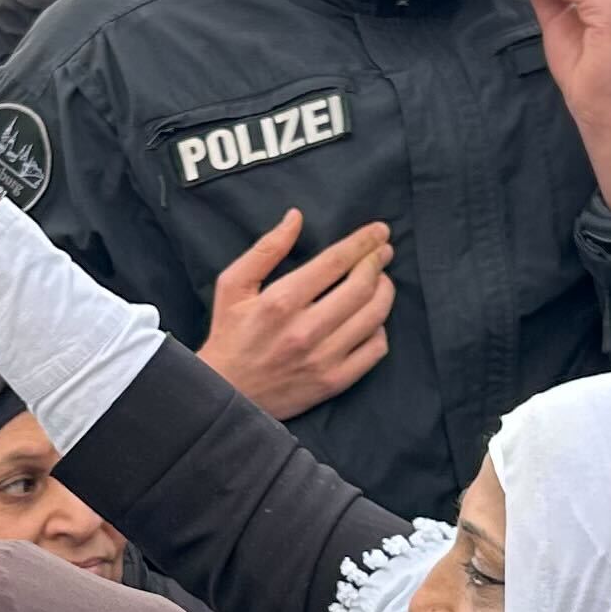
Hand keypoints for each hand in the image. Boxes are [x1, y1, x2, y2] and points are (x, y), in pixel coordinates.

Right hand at [196, 208, 395, 417]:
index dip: (363, 242)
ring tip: (382, 280)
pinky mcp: (333, 382)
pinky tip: (372, 319)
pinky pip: (374, 351)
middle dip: (379, 262)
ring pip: (374, 317)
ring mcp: (322, 359)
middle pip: (361, 287)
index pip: (335, 262)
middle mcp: (305, 330)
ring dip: (385, 292)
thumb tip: (296, 217)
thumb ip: (266, 249)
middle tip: (384, 251)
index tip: (380, 231)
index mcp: (280, 301)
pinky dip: (380, 329)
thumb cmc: (229, 335)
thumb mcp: (233, 285)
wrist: (225, 394)